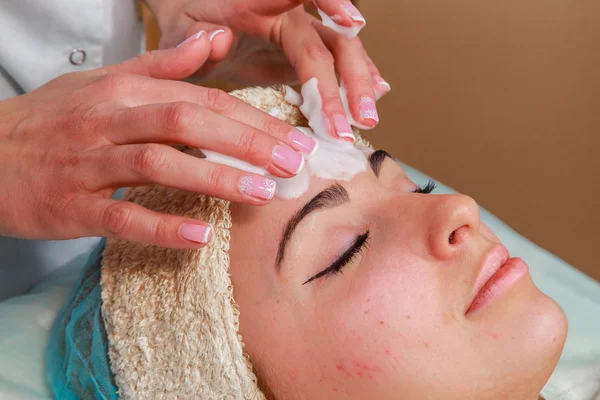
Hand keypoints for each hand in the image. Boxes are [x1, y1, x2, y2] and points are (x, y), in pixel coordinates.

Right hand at [0, 35, 312, 247]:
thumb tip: (214, 38)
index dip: (251, 119)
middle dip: (245, 143)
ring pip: (157, 165)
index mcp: (122, 91)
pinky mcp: (72, 207)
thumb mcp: (104, 82)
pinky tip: (201, 237)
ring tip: (262, 194)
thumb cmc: (53, 120)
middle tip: (292, 165)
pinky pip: (121, 216)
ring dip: (213, 179)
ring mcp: (88, 165)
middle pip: (186, 123)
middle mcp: (108, 122)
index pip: (200, 100)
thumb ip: (162, 65)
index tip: (294, 140)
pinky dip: (162, 226)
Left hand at [149, 0, 391, 138]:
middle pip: (332, 41)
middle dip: (347, 80)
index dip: (330, 1)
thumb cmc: (187, 25)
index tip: (353, 21)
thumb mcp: (179, 31)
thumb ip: (192, 39)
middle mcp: (289, 15)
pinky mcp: (305, 54)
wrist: (195, 26)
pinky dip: (357, 80)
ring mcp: (302, 34)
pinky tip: (374, 97)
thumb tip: (218, 39)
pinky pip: (338, 63)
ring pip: (343, 52)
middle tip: (358, 118)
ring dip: (359, 85)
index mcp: (258, 2)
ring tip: (367, 119)